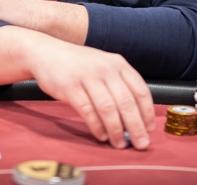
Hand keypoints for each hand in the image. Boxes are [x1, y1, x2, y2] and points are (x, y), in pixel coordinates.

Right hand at [28, 37, 155, 150]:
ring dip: (116, 130)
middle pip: (126, 102)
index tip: (149, 129)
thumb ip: (118, 86)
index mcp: (118, 63)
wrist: (47, 52)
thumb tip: (134, 118)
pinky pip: (88, 111)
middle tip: (141, 144)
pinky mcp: (70, 87)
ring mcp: (87, 77)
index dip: (147, 112)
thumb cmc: (78, 64)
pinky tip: (101, 135)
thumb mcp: (103, 66)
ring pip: (108, 109)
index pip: (140, 90)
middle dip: (136, 127)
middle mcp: (105, 68)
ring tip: (119, 144)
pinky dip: (97, 126)